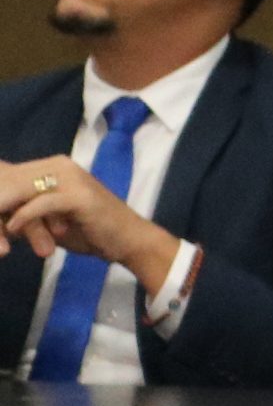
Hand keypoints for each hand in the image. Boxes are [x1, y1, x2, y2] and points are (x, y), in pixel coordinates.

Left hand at [1, 157, 174, 286]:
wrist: (127, 240)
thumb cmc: (87, 230)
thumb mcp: (47, 219)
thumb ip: (22, 211)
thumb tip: (0, 214)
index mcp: (52, 166)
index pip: (7, 173)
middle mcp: (60, 165)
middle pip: (8, 179)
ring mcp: (71, 178)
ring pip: (20, 190)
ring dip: (1, 210)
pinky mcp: (79, 196)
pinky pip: (41, 203)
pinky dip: (24, 216)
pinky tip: (13, 229)